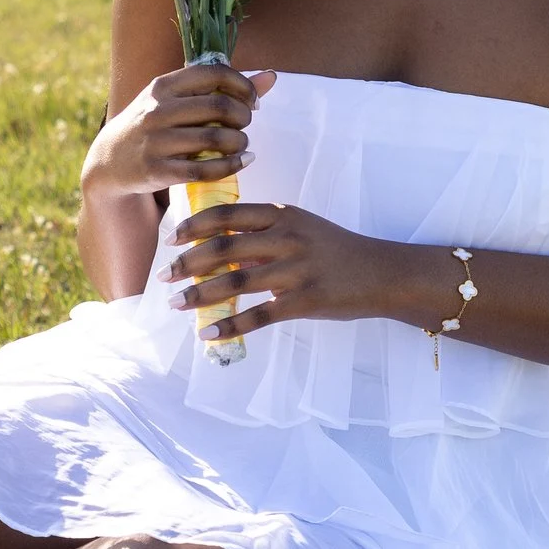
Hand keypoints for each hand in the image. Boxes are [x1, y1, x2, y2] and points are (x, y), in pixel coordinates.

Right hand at [81, 65, 274, 199]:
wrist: (109, 162)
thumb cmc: (153, 124)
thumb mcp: (176, 100)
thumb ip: (222, 88)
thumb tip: (272, 76)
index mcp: (163, 85)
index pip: (214, 73)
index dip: (243, 86)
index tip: (252, 101)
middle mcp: (156, 110)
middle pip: (219, 107)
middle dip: (243, 117)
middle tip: (245, 125)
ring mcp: (155, 141)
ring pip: (215, 139)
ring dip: (239, 143)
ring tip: (242, 145)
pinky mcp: (157, 171)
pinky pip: (205, 170)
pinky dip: (231, 167)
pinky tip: (241, 162)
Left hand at [163, 201, 419, 341]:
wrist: (383, 274)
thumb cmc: (338, 251)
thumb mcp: (302, 228)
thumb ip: (264, 234)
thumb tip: (221, 248)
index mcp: (283, 215)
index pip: (227, 215)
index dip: (194, 226)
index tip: (172, 238)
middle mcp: (287, 239)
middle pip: (223, 248)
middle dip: (187, 262)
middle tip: (165, 276)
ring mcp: (296, 271)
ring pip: (235, 282)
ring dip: (200, 294)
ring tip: (177, 303)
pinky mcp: (305, 302)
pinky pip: (258, 316)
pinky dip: (230, 325)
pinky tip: (209, 333)